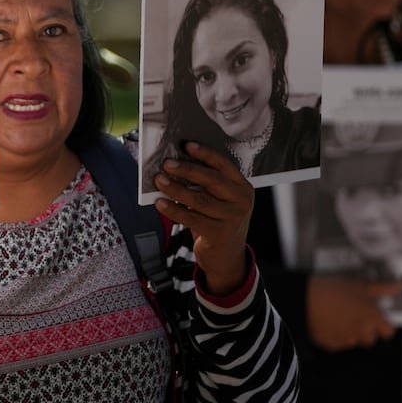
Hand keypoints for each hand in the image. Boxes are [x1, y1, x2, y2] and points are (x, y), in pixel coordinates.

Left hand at [153, 142, 253, 294]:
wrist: (227, 257)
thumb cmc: (218, 221)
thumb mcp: (219, 201)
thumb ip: (205, 186)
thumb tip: (175, 168)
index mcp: (242, 187)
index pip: (224, 165)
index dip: (205, 154)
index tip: (187, 145)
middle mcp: (241, 201)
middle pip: (211, 180)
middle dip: (186, 169)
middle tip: (166, 164)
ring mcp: (233, 218)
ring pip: (199, 199)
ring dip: (176, 189)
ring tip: (159, 180)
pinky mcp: (220, 234)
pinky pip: (191, 218)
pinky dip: (173, 210)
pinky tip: (160, 203)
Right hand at [307, 274, 399, 350]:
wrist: (303, 300)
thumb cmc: (331, 291)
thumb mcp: (359, 285)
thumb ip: (381, 288)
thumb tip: (398, 287)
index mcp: (373, 318)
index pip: (388, 331)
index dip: (383, 325)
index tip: (377, 318)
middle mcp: (362, 332)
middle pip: (370, 338)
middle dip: (365, 329)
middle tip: (354, 314)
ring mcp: (346, 340)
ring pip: (353, 340)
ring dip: (349, 332)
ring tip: (337, 316)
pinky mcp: (331, 345)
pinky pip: (337, 343)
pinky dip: (335, 335)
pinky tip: (327, 322)